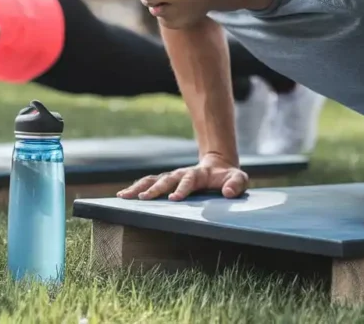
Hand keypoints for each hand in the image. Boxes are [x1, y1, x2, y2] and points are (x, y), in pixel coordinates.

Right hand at [117, 153, 247, 200]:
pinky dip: (136, 187)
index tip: (174, 198)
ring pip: (153, 179)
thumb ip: (236, 184)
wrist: (218, 166)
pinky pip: (149, 183)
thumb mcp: (239, 179)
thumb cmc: (229, 177)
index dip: (182, 189)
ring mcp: (172, 177)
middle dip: (154, 188)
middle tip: (143, 198)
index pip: (188, 180)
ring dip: (139, 187)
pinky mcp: (167, 182)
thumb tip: (228, 193)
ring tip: (124, 196)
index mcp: (198, 174)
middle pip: (166, 179)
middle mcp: (181, 174)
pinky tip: (124, 196)